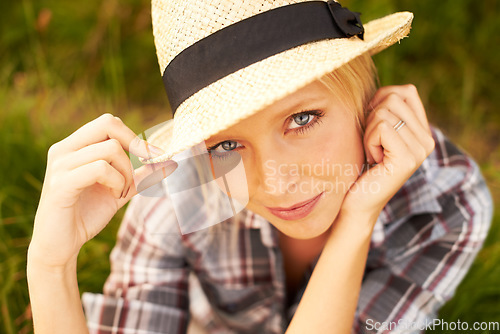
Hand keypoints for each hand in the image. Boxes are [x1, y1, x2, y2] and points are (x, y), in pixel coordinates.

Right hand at [28, 113, 176, 268]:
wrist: (59, 245)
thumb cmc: (86, 214)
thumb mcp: (120, 190)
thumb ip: (140, 176)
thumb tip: (169, 162)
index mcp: (74, 147)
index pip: (108, 122)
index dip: (135, 136)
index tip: (153, 156)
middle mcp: (64, 150)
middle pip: (108, 124)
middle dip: (134, 145)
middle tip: (143, 167)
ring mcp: (60, 165)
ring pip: (111, 149)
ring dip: (127, 173)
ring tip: (121, 192)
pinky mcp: (61, 184)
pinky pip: (101, 169)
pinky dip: (117, 182)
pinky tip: (114, 196)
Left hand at [340, 85, 434, 221]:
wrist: (356, 203)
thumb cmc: (359, 165)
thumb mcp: (373, 131)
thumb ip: (383, 109)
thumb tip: (379, 88)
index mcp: (422, 131)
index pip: (405, 91)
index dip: (380, 101)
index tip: (373, 127)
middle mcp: (428, 140)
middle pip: (393, 97)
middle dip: (371, 118)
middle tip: (372, 144)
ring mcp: (421, 150)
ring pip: (384, 112)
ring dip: (368, 132)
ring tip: (373, 154)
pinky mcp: (408, 158)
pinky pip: (381, 127)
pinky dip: (368, 141)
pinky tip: (373, 161)